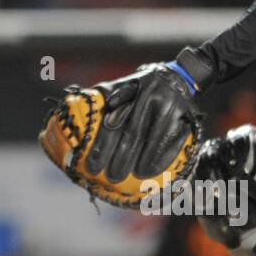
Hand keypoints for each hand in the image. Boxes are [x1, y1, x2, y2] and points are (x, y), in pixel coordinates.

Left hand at [38, 59, 202, 207]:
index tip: (92, 166)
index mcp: (130, 90)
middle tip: (110, 177)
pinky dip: (163, 157)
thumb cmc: (139, 87)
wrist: (176, 77)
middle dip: (121, 158)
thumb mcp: (119, 86)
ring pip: (154, 138)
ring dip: (143, 160)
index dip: (102, 146)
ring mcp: (171, 107)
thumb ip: (101, 100)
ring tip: (133, 178)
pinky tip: (152, 171)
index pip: (113, 121)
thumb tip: (70, 111)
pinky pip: (174, 141)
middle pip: (134, 133)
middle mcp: (151, 97)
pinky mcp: (186, 117)